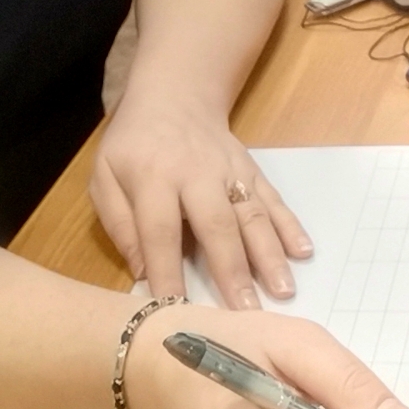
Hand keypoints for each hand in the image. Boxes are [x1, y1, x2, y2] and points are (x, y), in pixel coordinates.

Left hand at [91, 93, 311, 308]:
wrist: (174, 95)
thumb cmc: (133, 144)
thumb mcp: (104, 176)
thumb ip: (119, 223)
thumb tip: (141, 271)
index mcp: (153, 176)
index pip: (159, 230)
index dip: (167, 271)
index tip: (176, 310)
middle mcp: (196, 174)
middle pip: (216, 225)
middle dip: (233, 270)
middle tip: (247, 312)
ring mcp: (229, 170)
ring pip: (252, 214)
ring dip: (270, 253)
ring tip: (283, 290)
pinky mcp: (251, 169)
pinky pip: (272, 199)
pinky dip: (290, 225)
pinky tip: (303, 251)